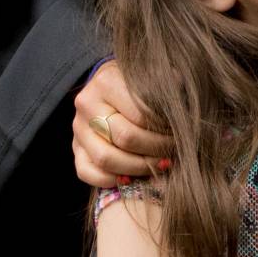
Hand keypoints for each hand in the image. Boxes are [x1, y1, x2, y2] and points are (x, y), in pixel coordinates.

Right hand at [71, 59, 173, 188]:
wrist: (111, 83)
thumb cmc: (139, 83)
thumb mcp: (154, 76)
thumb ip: (168, 88)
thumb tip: (180, 109)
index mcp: (107, 82)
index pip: (141, 114)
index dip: (165, 128)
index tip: (181, 130)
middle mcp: (87, 105)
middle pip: (125, 138)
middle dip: (156, 148)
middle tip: (174, 149)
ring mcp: (79, 129)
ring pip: (106, 159)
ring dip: (140, 167)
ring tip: (160, 163)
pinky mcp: (76, 149)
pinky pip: (88, 173)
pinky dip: (112, 180)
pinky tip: (133, 176)